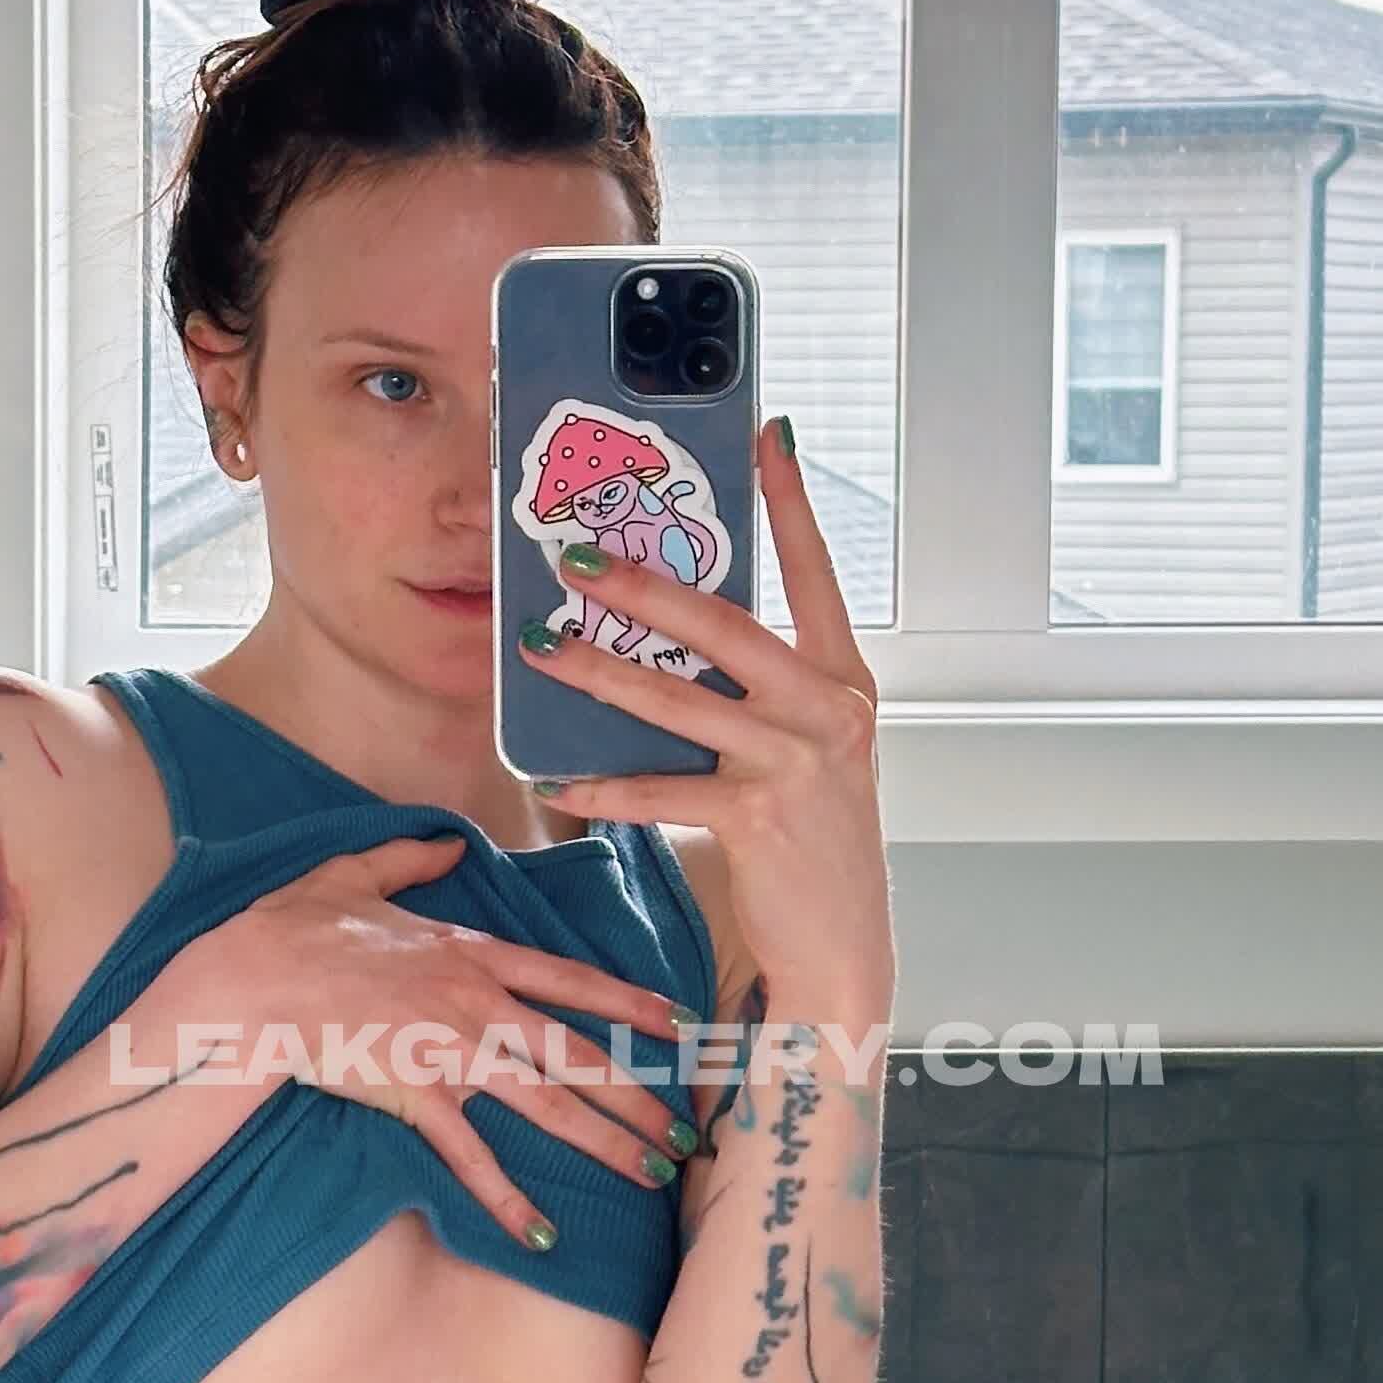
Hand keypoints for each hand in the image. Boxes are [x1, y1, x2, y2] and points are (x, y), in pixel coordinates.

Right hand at [154, 831, 699, 1252]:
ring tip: (650, 1176)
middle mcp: (477, 1004)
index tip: (682, 1026)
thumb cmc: (292, 927)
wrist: (248, 980)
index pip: (572, 980)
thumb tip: (450, 843)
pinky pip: (472, 1156)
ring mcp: (450, 1051)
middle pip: (579, 1054)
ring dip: (605, 1144)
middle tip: (688, 1131)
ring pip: (548, 1105)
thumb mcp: (353, 873)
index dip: (633, 1005)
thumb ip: (411, 859)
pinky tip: (541, 1233)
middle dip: (641, 1096)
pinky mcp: (414, 1096)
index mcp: (472, 953)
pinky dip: (507, 1198)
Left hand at [522, 417, 892, 1017]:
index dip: (790, 502)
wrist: (842, 949)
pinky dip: (602, 786)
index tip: (768, 433)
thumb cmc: (811, 844)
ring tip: (539, 646)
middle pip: (723, 623)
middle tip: (575, 551)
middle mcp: (828, 709)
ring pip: (676, 698)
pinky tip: (557, 777)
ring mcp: (797, 761)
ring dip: (596, 669)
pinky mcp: (758, 817)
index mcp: (842, 680)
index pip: (814, 573)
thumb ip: (754, 694)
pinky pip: (660, 790)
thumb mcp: (801, 751)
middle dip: (643, 582)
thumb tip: (664, 637)